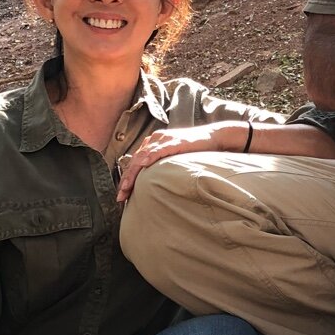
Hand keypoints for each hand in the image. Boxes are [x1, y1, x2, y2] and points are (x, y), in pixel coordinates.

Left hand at [116, 120, 247, 201]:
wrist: (214, 138)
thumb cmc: (196, 150)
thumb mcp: (175, 158)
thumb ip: (163, 166)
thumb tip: (154, 184)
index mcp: (153, 143)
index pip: (135, 162)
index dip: (127, 178)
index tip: (122, 195)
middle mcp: (155, 139)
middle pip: (135, 161)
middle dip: (126, 180)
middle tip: (120, 196)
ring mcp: (164, 139)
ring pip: (142, 157)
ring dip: (133, 174)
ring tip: (126, 187)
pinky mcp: (174, 141)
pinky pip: (158, 150)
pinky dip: (149, 158)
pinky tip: (143, 166)